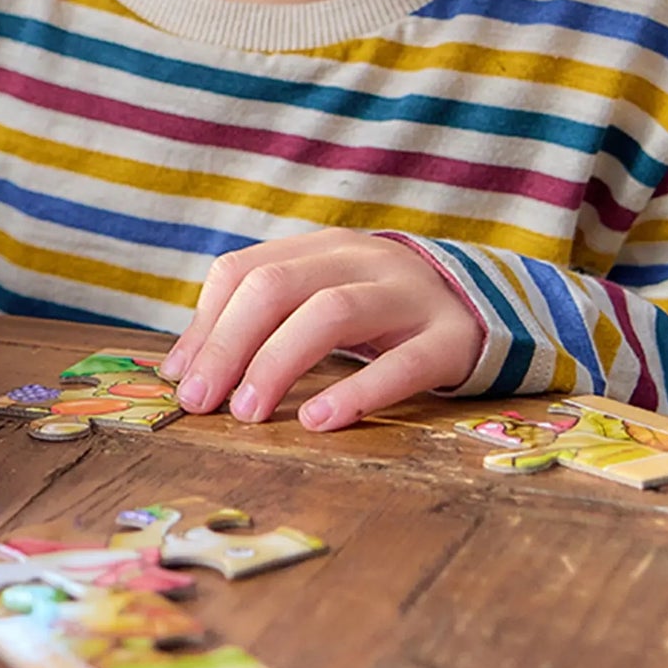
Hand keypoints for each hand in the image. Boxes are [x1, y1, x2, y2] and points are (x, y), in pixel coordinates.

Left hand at [158, 230, 484, 430]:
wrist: (488, 305)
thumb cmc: (382, 312)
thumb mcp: (322, 299)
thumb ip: (260, 322)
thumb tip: (180, 369)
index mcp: (321, 248)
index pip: (245, 270)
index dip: (206, 324)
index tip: (180, 378)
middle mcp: (360, 260)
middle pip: (278, 286)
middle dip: (230, 344)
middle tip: (202, 403)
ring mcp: (408, 295)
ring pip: (332, 312)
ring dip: (278, 362)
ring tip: (247, 413)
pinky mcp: (450, 339)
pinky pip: (403, 362)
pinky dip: (357, 390)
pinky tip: (319, 420)